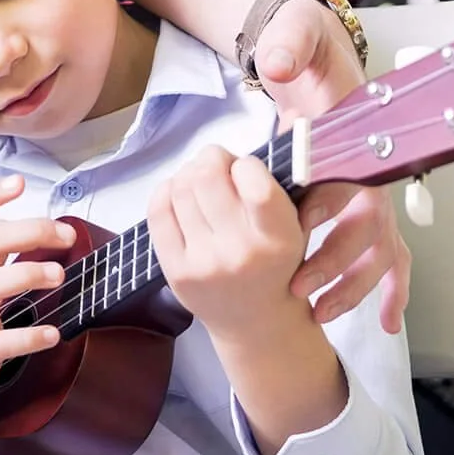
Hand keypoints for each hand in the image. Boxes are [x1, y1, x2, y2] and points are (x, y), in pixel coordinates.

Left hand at [147, 144, 309, 339]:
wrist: (256, 321)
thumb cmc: (276, 263)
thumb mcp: (295, 226)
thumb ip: (279, 184)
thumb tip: (262, 133)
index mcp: (279, 240)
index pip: (254, 181)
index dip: (245, 163)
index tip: (246, 169)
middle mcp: (240, 253)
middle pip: (208, 176)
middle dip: (212, 158)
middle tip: (218, 164)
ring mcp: (204, 263)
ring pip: (181, 188)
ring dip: (190, 173)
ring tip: (202, 182)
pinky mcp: (176, 270)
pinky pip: (158, 211)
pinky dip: (167, 191)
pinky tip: (179, 193)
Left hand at [250, 0, 413, 331]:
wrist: (317, 51)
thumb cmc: (311, 48)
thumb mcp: (299, 34)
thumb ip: (292, 43)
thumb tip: (281, 62)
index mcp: (358, 133)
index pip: (350, 178)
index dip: (326, 206)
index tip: (297, 227)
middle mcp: (370, 167)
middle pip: (367, 226)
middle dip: (335, 262)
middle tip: (299, 287)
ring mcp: (369, 190)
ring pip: (380, 249)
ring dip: (354, 286)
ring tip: (319, 312)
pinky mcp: (361, 204)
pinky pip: (390, 256)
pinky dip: (393, 291)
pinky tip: (389, 321)